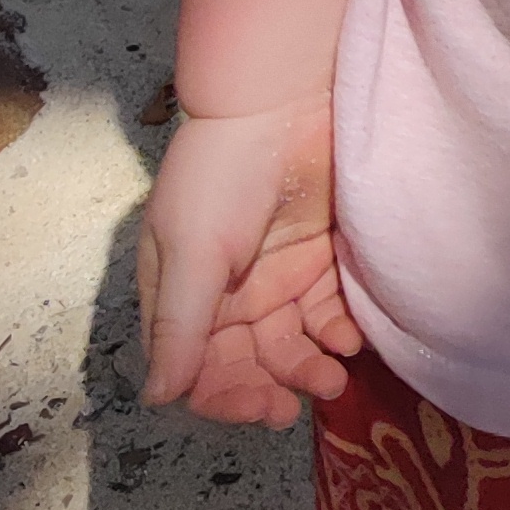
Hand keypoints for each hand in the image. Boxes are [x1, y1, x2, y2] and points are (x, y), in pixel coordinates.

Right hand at [138, 95, 361, 426]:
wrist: (282, 102)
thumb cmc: (222, 174)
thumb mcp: (191, 251)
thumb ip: (180, 326)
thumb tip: (159, 398)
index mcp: (183, 295)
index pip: (196, 367)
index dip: (221, 396)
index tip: (255, 407)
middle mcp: (227, 295)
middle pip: (245, 363)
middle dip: (269, 389)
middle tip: (294, 406)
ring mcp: (275, 276)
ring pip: (290, 344)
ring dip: (308, 368)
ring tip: (333, 377)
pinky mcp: (318, 258)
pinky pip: (327, 311)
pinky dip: (337, 331)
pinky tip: (350, 339)